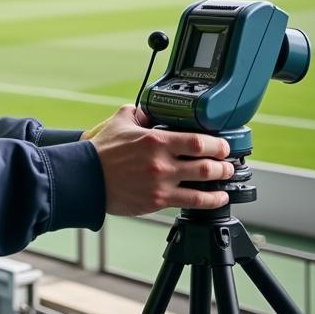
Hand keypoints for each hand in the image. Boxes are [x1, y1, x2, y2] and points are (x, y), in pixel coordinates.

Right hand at [85, 105, 234, 215]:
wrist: (86, 178)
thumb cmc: (100, 152)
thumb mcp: (120, 122)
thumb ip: (138, 114)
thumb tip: (150, 112)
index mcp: (155, 141)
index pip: (198, 142)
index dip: (217, 144)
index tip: (222, 144)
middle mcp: (162, 163)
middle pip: (207, 164)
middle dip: (224, 164)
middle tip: (228, 162)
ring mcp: (161, 184)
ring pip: (204, 184)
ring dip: (220, 181)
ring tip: (225, 177)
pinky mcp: (158, 201)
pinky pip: (192, 202)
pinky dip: (210, 200)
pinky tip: (217, 198)